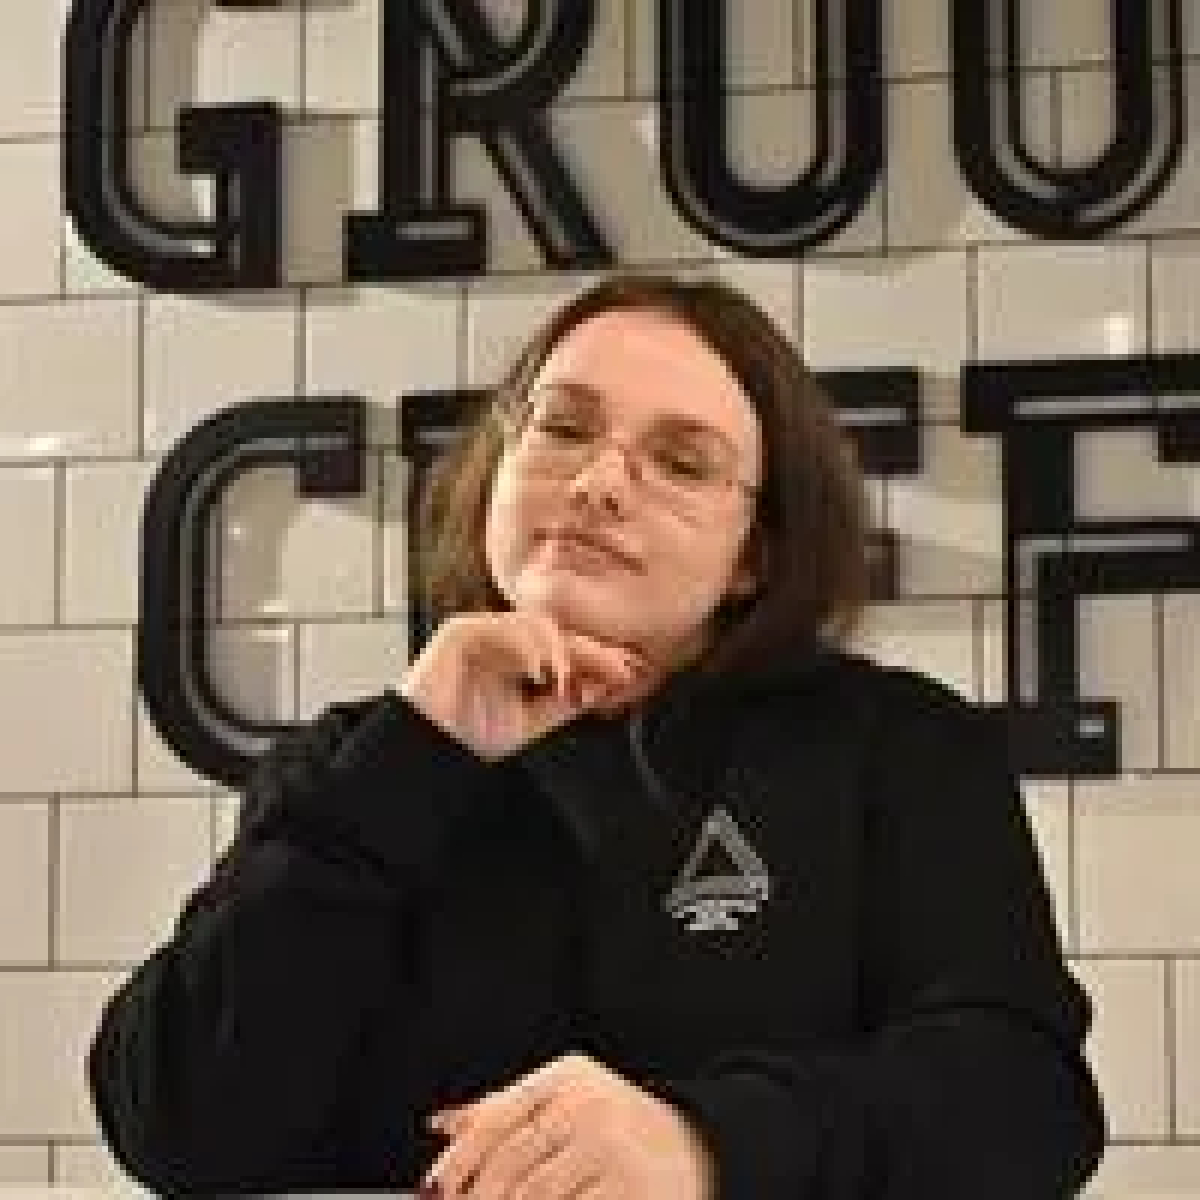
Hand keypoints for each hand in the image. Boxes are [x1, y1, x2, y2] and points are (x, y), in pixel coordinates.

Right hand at [400, 612, 651, 762]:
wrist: (425, 750)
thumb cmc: (467, 736)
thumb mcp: (532, 722)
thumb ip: (565, 702)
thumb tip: (604, 686)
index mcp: (522, 659)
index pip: (569, 649)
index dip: (600, 658)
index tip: (631, 672)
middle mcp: (505, 642)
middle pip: (559, 634)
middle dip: (593, 650)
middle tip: (621, 667)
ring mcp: (483, 633)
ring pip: (536, 627)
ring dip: (564, 649)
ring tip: (578, 675)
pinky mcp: (459, 632)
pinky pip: (501, 628)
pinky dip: (527, 645)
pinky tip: (543, 669)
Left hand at [420, 1052, 715, 1199]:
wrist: (695, 1146)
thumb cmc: (618, 1125)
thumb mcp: (565, 1100)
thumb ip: (504, 1110)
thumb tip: (444, 1124)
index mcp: (567, 1077)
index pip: (498, 1114)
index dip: (460, 1157)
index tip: (436, 1187)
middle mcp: (589, 1105)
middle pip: (510, 1162)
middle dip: (479, 1198)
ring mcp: (611, 1148)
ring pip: (534, 1196)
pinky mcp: (629, 1189)